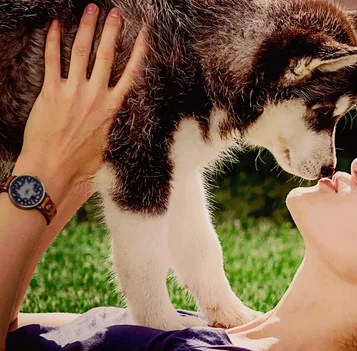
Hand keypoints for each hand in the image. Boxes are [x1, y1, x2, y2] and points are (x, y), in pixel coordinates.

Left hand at [14, 3, 146, 201]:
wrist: (53, 169)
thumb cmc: (80, 164)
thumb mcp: (107, 146)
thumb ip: (113, 128)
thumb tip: (122, 126)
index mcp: (112, 108)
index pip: (130, 74)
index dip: (139, 52)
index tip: (144, 34)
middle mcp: (95, 96)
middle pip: (106, 55)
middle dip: (111, 30)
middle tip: (115, 12)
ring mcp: (73, 92)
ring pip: (81, 52)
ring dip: (86, 28)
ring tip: (91, 10)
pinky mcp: (51, 92)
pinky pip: (52, 60)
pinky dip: (53, 41)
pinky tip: (55, 25)